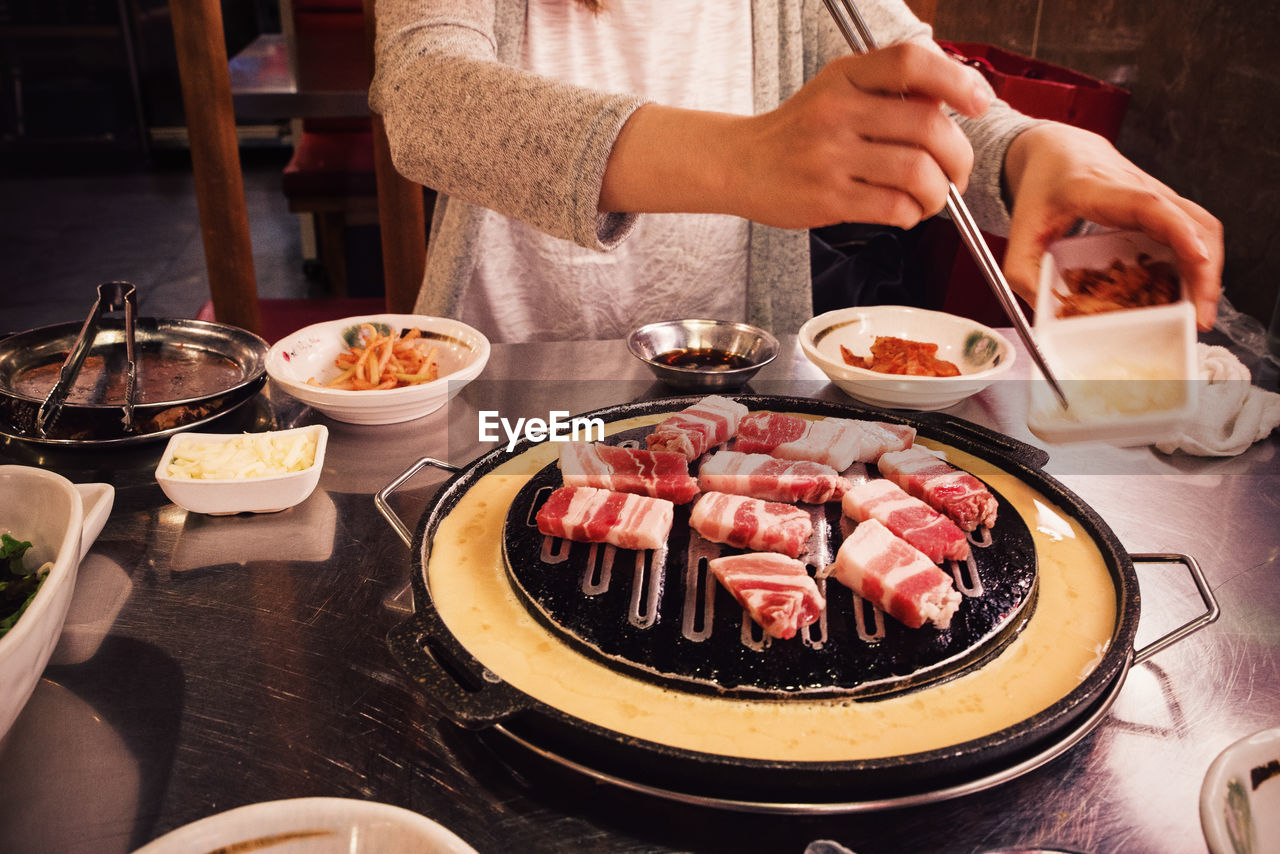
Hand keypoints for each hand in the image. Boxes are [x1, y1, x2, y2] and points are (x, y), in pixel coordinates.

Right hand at [730, 42, 989, 228]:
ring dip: (939, 193)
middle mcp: (838, 111)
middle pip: (927, 127)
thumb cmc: (800, 130)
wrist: (741, 163)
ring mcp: (830, 156)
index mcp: (846, 76)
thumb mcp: (838, 89)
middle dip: (958, 157)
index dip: (956, 81)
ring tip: (933, 199)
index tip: (979, 103)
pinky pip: (892, 207)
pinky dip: (912, 214)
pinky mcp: (826, 198)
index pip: (911, 64)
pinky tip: (905, 212)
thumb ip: (891, 90)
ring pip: (917, 173)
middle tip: (957, 173)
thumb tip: (955, 100)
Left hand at [1002, 123, 1222, 329]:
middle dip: (1205, 269)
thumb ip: (1022, 273)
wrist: (1056, 150)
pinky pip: (1192, 232)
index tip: (1198, 259)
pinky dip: (1198, 262)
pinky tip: (1188, 293)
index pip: (1150, 205)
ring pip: (1201, 227)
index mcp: (1100, 189)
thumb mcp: (1019, 231)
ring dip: (1207, 269)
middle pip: (1192, 221)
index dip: (1178, 231)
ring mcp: (1157, 196)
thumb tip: (1044, 314)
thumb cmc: (1042, 185)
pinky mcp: (1163, 208)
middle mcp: (1139, 188)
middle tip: (1199, 315)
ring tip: (1199, 312)